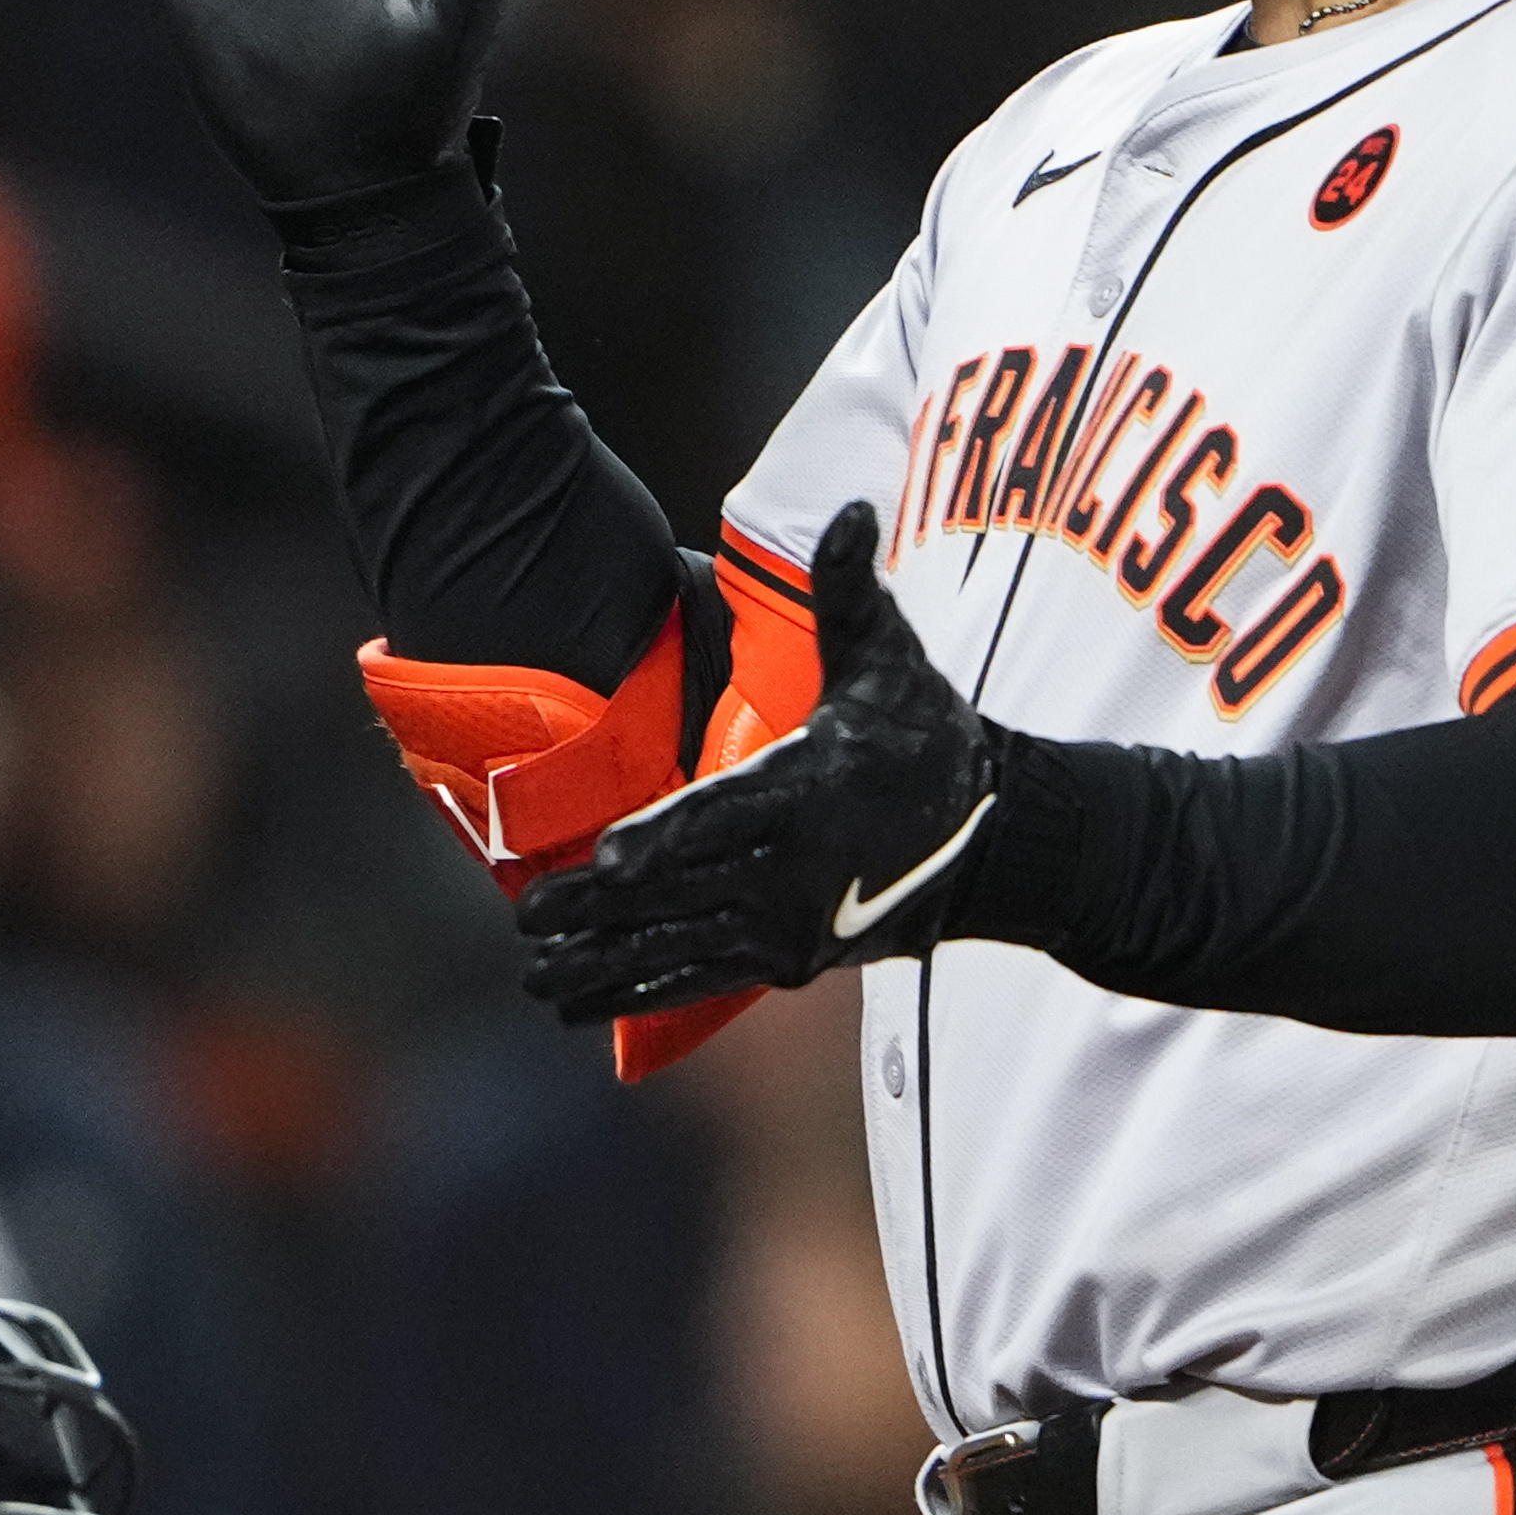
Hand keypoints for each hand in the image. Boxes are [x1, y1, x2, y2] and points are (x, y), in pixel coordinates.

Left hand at [516, 503, 996, 1022]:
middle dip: (602, 912)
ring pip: (684, 949)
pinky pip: (702, 983)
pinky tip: (578, 1004)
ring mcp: (790, 924)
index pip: (727, 817)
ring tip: (536, 974)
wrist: (988, 841)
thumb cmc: (925, 738)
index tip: (607, 857)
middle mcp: (797, 869)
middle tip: (527, 918)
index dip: (665, 838)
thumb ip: (853, 591)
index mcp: (810, 791)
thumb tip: (853, 510)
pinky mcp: (788, 961)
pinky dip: (639, 996)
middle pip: (684, 893)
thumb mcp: (893, 660)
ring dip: (605, 965)